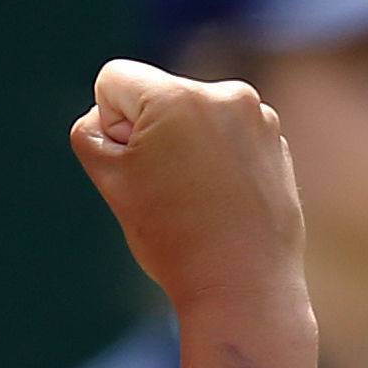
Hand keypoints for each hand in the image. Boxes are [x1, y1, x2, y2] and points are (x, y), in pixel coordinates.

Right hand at [69, 58, 304, 313]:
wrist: (243, 286)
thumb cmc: (172, 238)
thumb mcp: (111, 182)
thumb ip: (92, 133)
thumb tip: (113, 116)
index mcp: (175, 96)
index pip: (113, 80)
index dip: (109, 126)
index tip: (133, 169)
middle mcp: (222, 92)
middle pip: (156, 95)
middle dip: (149, 134)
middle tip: (164, 192)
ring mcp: (257, 114)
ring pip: (192, 116)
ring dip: (184, 146)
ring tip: (195, 200)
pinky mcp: (275, 139)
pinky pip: (226, 134)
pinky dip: (216, 160)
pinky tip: (222, 201)